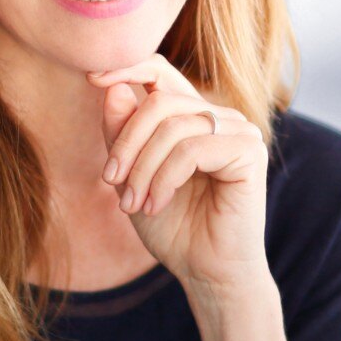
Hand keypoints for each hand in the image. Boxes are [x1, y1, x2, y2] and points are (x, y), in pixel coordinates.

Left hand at [89, 55, 270, 294]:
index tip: (90, 77)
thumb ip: (122, 133)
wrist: (208, 273)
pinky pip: (193, 149)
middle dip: (126, 141)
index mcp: (194, 117)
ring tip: (132, 204)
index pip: (160, 72)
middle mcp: (220, 117)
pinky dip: (165, 178)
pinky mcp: (250, 152)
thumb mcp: (133, 176)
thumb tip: (112, 87)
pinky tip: (155, 205)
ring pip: (174, 126)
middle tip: (110, 180)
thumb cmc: (174, 228)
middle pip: (160, 101)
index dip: (126, 67)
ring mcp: (239, 131)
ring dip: (143, 168)